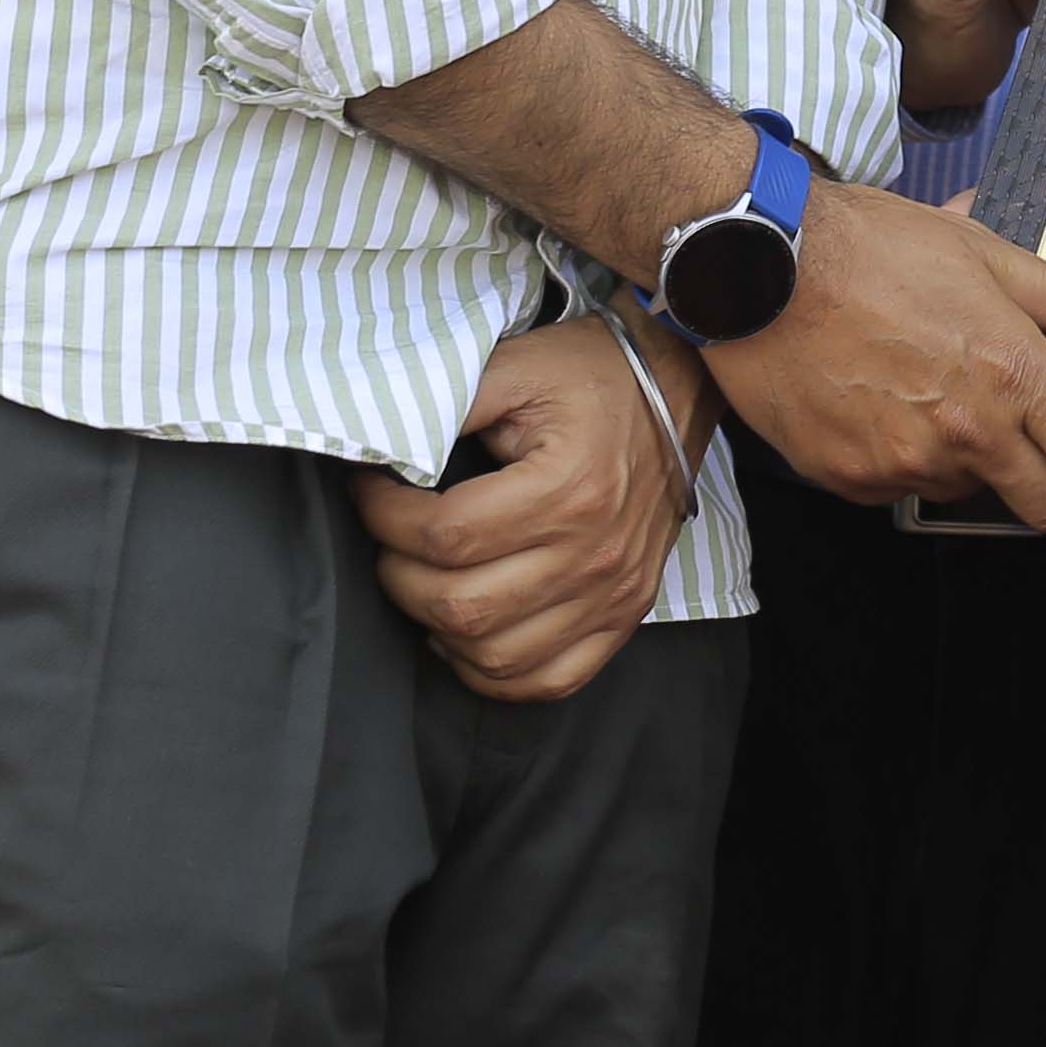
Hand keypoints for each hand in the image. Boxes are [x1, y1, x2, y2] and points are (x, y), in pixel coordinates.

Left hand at [353, 315, 692, 702]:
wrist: (675, 386)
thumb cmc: (592, 375)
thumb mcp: (515, 366)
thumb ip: (442, 400)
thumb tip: (373, 442)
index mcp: (568, 487)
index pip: (444, 536)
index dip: (383, 518)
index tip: (370, 491)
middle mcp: (595, 551)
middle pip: (461, 607)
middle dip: (398, 576)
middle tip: (390, 539)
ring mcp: (614, 591)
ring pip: (496, 655)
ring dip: (438, 628)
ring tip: (424, 582)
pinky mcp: (626, 612)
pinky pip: (552, 680)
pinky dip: (498, 674)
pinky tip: (470, 635)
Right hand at [694, 173, 1045, 528]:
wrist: (755, 266)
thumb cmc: (868, 247)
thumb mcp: (983, 252)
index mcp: (1012, 376)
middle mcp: (966, 435)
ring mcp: (905, 466)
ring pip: (980, 495)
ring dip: (994, 465)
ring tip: (962, 396)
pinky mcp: (851, 481)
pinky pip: (910, 489)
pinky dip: (922, 461)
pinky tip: (903, 405)